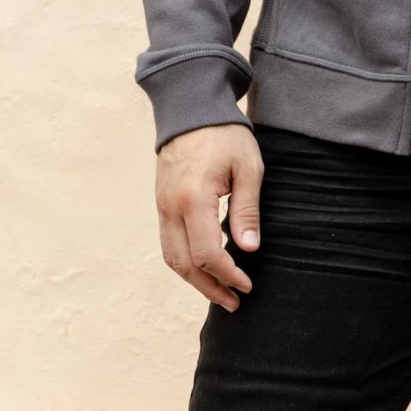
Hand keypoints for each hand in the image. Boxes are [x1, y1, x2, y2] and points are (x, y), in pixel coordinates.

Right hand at [155, 123, 263, 310]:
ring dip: (196, 281)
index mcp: (193, 199)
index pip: (207, 254)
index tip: (247, 284)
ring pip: (172, 259)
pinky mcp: (161, 205)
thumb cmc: (225, 135)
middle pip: (185, 265)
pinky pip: (169, 244)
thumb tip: (248, 250)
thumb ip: (247, 211)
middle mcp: (171, 207)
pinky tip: (207, 269)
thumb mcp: (248, 168)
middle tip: (235, 302)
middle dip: (210, 288)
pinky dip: (187, 263)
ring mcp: (162, 207)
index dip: (228, 275)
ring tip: (221, 292)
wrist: (190, 109)